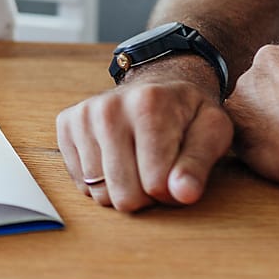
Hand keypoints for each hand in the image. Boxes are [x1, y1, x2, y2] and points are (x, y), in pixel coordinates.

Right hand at [56, 60, 232, 210]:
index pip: (156, 185)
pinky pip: (81, 183)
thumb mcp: (212, 132)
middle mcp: (108, 109)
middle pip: (125, 195)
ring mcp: (82, 116)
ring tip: (136, 165)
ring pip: (100, 193)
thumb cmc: (187, 112)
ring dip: (122, 188)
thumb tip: (182, 193)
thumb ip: (200, 164)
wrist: (157, 83)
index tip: (179, 175)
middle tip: (157, 172)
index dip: (173, 192)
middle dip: (146, 196)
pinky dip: (100, 181)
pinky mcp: (66, 125)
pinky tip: (115, 160)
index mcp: (149, 106)